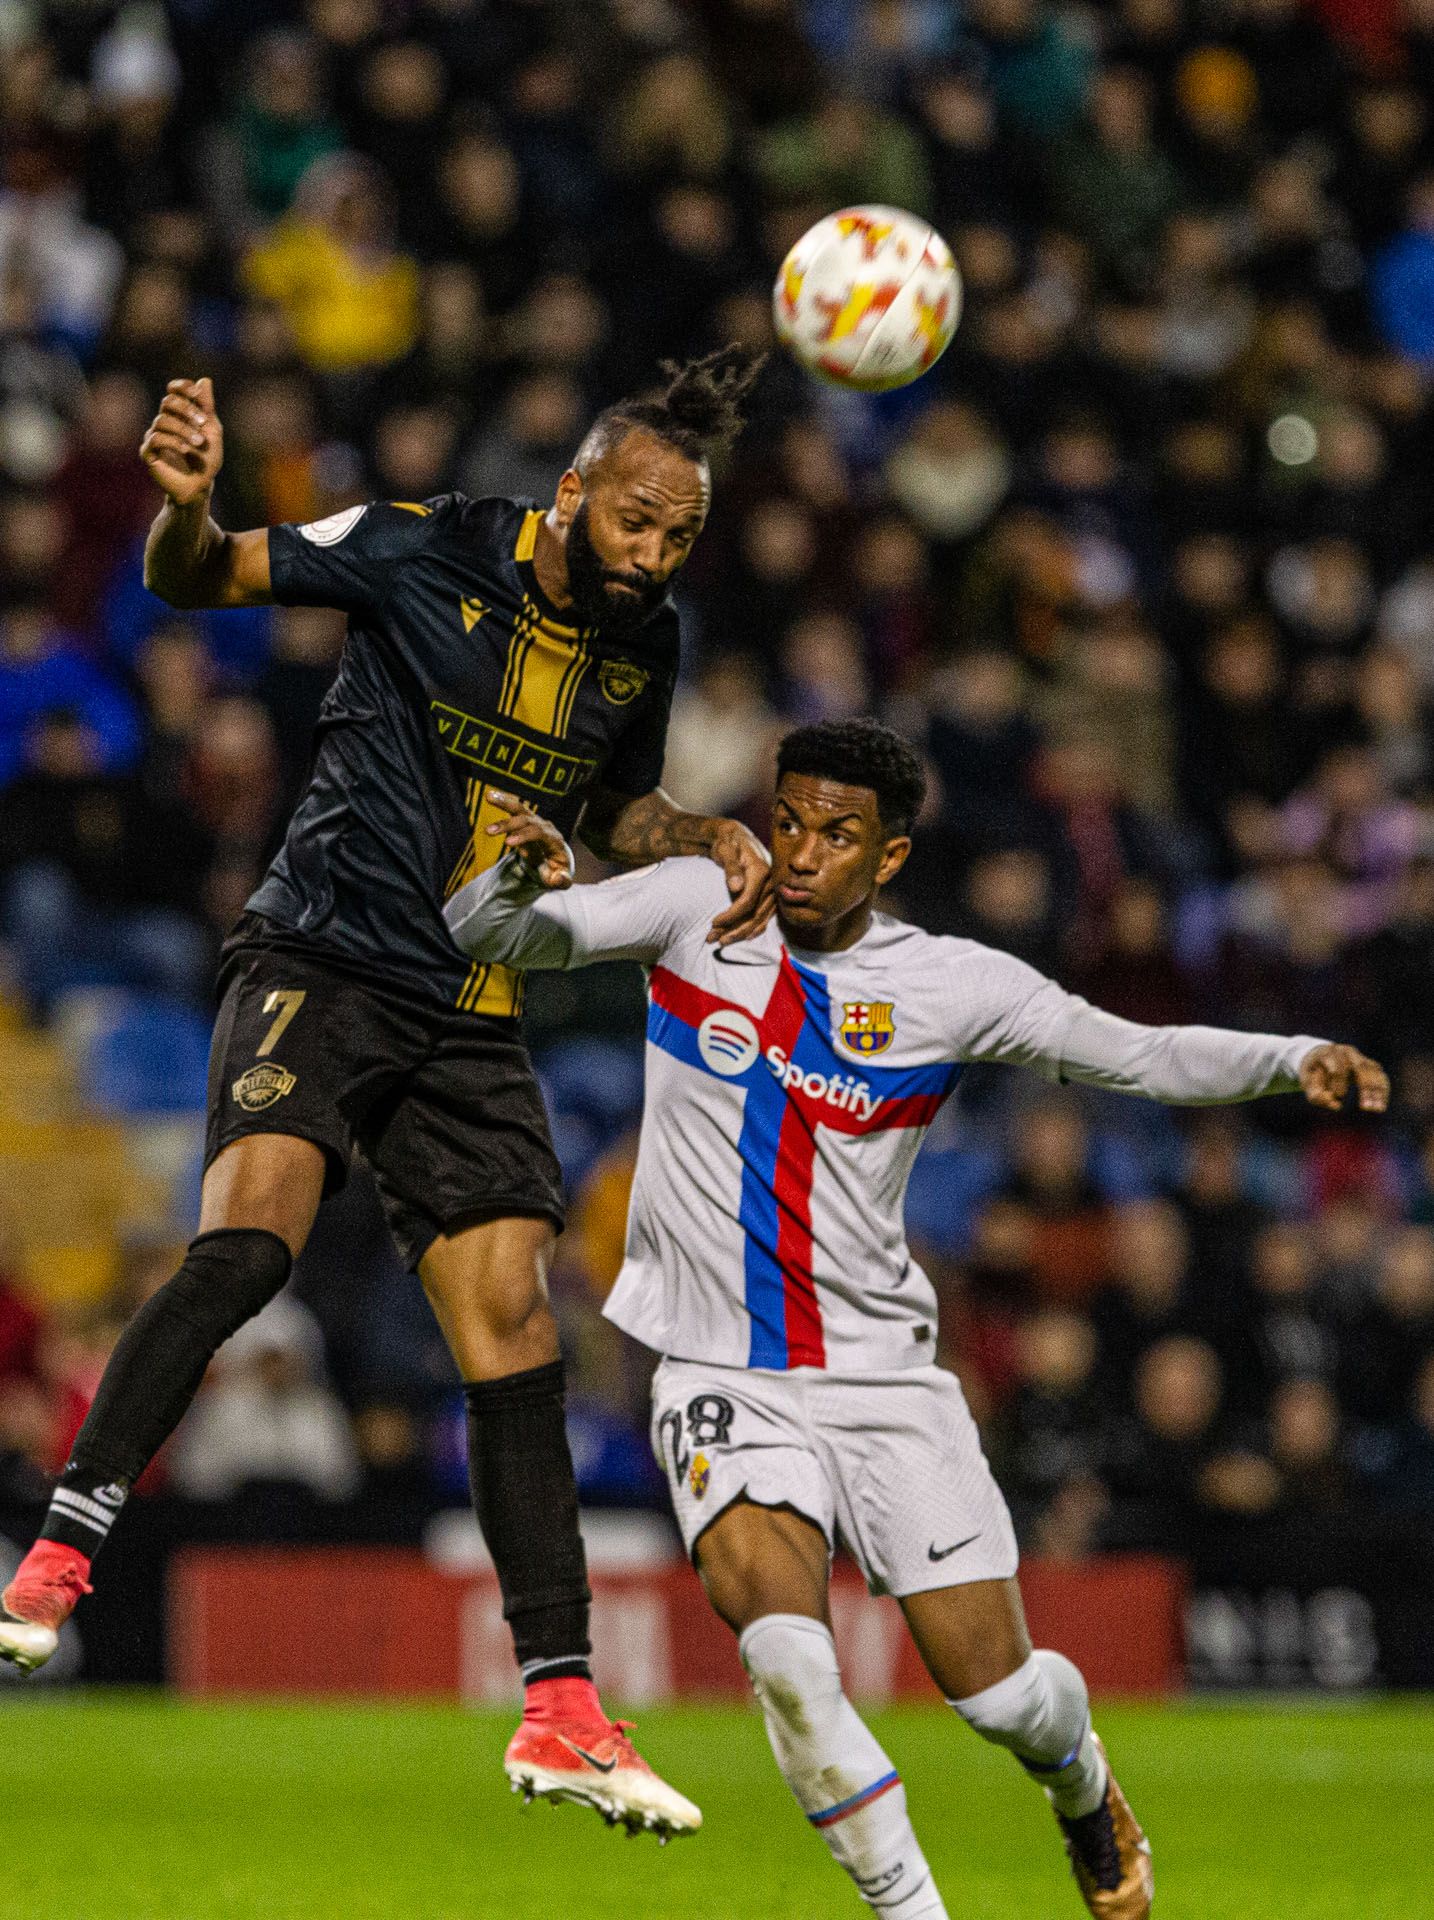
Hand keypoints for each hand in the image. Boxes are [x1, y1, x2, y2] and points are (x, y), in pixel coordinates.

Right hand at [140, 377, 223, 505]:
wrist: (200, 486)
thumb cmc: (207, 459)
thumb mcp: (212, 431)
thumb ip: (207, 407)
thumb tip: (205, 380)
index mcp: (179, 414)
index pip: (173, 391)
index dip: (182, 387)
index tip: (196, 393)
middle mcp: (165, 422)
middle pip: (168, 402)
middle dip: (187, 409)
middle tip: (203, 422)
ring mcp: (154, 436)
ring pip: (162, 420)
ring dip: (184, 429)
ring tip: (199, 443)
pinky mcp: (148, 452)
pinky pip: (155, 438)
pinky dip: (172, 442)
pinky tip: (185, 450)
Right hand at [485, 790, 572, 889]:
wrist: (557, 857)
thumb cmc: (558, 869)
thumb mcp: (562, 878)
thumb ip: (561, 880)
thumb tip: (558, 879)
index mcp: (554, 839)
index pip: (539, 833)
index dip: (524, 836)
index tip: (508, 843)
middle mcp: (544, 826)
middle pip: (526, 820)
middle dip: (507, 825)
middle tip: (488, 831)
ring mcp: (534, 820)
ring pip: (520, 808)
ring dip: (505, 802)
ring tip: (489, 796)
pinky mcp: (524, 819)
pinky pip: (513, 808)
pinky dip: (502, 801)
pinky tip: (489, 795)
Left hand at [704, 818, 773, 946]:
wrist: (737, 837)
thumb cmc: (728, 842)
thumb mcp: (725, 850)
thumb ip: (731, 867)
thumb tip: (736, 887)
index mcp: (761, 871)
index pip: (747, 901)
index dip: (730, 916)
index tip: (713, 923)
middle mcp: (771, 882)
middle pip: (754, 914)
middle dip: (733, 930)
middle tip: (712, 939)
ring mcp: (773, 890)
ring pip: (760, 919)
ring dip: (741, 934)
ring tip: (721, 941)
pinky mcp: (772, 896)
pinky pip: (766, 917)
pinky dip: (754, 929)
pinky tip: (742, 937)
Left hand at [1298, 1042, 1389, 1113]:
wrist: (1320, 1058)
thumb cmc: (1313, 1073)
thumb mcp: (1307, 1083)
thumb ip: (1316, 1095)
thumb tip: (1336, 1105)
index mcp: (1328, 1053)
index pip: (1337, 1067)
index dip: (1339, 1083)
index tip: (1338, 1096)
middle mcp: (1347, 1052)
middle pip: (1360, 1066)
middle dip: (1365, 1087)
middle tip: (1365, 1107)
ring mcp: (1360, 1057)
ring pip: (1374, 1071)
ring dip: (1378, 1091)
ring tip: (1377, 1109)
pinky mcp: (1370, 1065)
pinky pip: (1380, 1076)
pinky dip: (1382, 1091)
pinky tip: (1381, 1106)